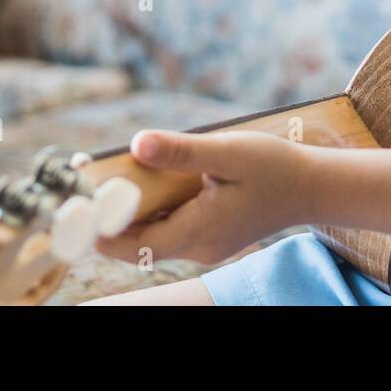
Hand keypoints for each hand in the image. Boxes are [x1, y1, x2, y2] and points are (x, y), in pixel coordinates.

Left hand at [94, 130, 314, 265]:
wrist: (314, 186)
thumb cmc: (276, 168)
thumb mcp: (228, 152)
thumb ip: (182, 151)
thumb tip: (138, 144)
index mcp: (200, 231)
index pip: (135, 245)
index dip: (102, 230)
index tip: (77, 206)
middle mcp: (198, 246)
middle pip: (139, 241)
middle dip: (110, 217)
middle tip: (85, 184)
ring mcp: (205, 243)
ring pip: (153, 234)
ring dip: (131, 211)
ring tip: (109, 178)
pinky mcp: (210, 233)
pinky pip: (170, 226)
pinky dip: (153, 207)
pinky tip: (147, 181)